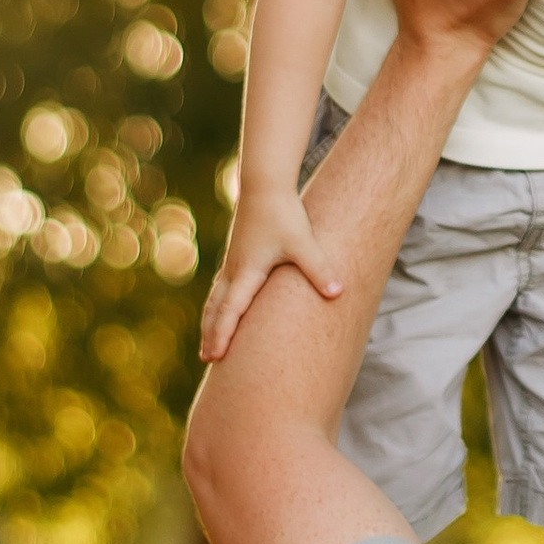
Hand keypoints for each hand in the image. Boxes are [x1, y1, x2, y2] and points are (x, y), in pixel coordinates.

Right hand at [200, 186, 342, 361]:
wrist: (265, 184)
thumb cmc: (283, 213)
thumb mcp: (303, 243)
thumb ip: (319, 269)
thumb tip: (337, 293)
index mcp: (247, 272)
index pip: (230, 310)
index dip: (222, 334)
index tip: (214, 356)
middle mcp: (235, 270)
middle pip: (217, 308)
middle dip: (211, 333)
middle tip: (206, 358)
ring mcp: (234, 262)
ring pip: (216, 297)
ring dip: (211, 320)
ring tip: (208, 340)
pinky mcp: (238, 254)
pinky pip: (223, 286)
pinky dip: (217, 304)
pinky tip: (221, 309)